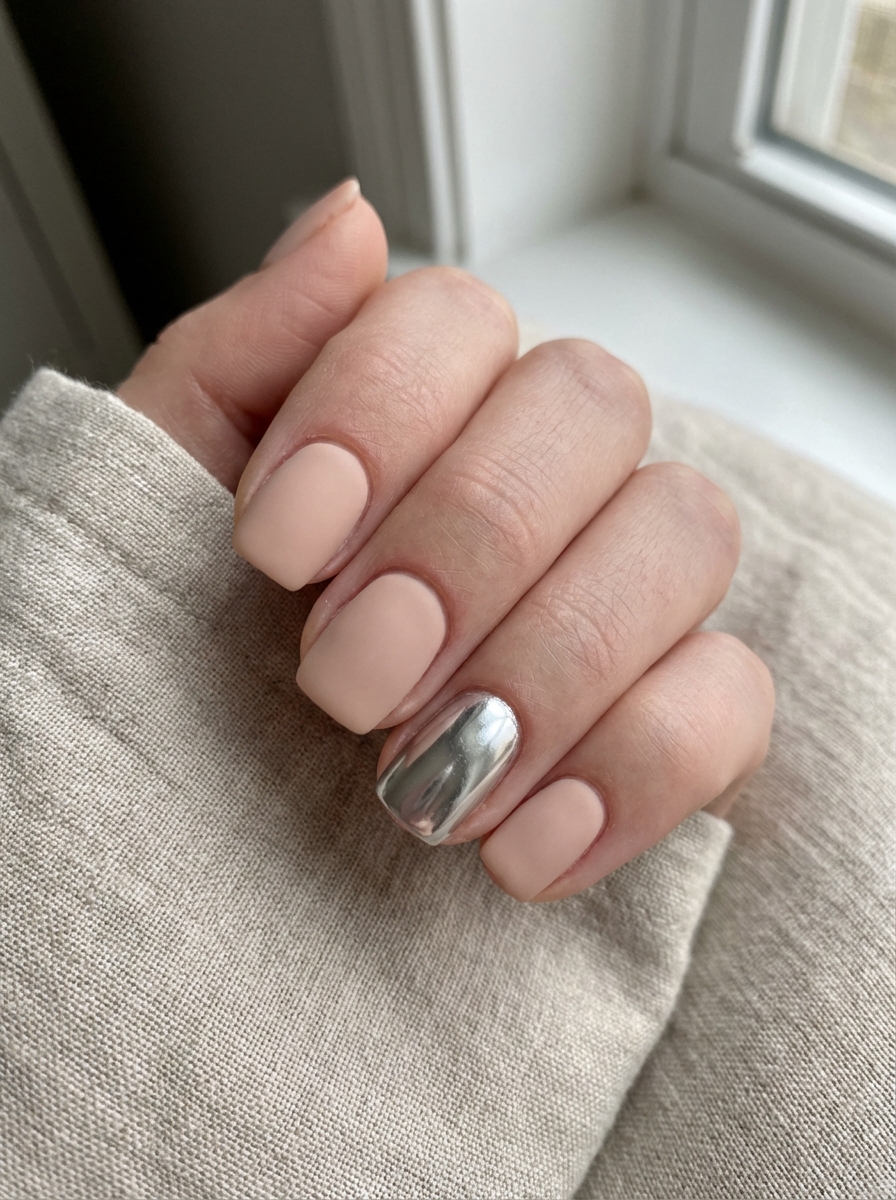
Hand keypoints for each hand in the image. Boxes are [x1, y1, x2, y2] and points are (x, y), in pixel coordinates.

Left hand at [120, 179, 773, 901]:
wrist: (220, 831)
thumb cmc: (189, 660)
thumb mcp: (165, 506)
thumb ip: (242, 361)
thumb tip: (347, 223)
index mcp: (424, 406)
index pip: (458, 318)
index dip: (377, 412)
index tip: (278, 547)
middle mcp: (546, 473)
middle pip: (591, 406)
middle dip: (465, 544)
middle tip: (348, 678)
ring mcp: (629, 586)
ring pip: (684, 533)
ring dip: (548, 662)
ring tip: (422, 784)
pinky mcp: (684, 709)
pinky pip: (731, 697)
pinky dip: (635, 769)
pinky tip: (521, 846)